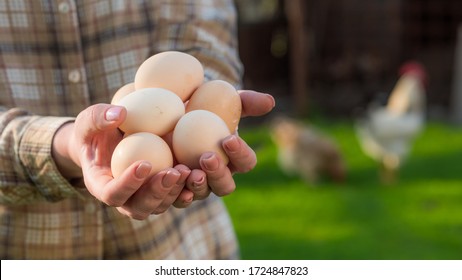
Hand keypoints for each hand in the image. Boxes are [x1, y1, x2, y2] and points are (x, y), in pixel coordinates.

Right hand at [52, 104, 188, 219]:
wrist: (112, 138)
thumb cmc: (96, 130)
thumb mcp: (89, 120)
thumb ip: (98, 117)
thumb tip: (120, 114)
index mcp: (101, 186)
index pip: (112, 194)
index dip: (128, 184)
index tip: (144, 164)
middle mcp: (124, 198)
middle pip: (139, 207)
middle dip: (157, 192)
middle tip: (172, 172)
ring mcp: (144, 197)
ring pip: (160, 206)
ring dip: (174, 192)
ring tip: (187, 170)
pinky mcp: (162, 191)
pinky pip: (175, 198)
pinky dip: (188, 189)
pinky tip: (199, 174)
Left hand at [172, 90, 274, 207]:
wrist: (169, 112)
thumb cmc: (202, 105)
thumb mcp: (224, 99)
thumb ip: (247, 101)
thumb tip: (270, 102)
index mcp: (235, 159)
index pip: (246, 162)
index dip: (240, 153)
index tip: (228, 139)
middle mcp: (218, 177)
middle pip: (225, 186)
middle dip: (218, 174)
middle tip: (207, 157)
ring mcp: (196, 186)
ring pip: (202, 194)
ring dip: (197, 185)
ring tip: (187, 169)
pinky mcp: (174, 189)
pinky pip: (176, 197)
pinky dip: (175, 190)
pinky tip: (171, 176)